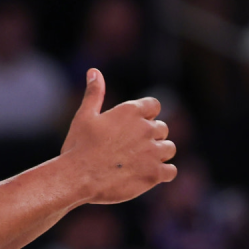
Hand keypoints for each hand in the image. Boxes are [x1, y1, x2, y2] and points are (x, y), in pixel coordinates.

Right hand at [60, 68, 176, 204]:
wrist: (77, 177)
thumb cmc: (78, 146)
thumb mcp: (84, 116)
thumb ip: (94, 93)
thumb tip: (94, 71)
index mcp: (130, 111)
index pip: (154, 105)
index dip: (146, 115)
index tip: (134, 126)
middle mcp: (146, 128)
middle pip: (162, 128)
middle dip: (151, 136)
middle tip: (131, 148)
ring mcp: (153, 152)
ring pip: (169, 149)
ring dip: (159, 154)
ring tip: (140, 162)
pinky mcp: (155, 174)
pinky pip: (171, 171)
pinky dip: (163, 173)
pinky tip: (148, 175)